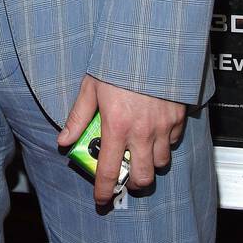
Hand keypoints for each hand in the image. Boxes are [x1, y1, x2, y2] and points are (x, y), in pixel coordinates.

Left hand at [57, 74, 185, 207]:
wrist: (149, 42)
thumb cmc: (117, 61)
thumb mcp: (90, 87)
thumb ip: (78, 116)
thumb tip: (64, 140)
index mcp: (117, 126)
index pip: (109, 171)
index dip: (104, 191)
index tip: (101, 199)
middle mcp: (142, 131)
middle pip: (142, 178)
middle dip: (133, 184)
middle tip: (126, 177)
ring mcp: (162, 126)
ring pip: (160, 163)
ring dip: (149, 164)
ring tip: (139, 153)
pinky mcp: (178, 117)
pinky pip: (173, 142)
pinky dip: (164, 144)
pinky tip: (153, 133)